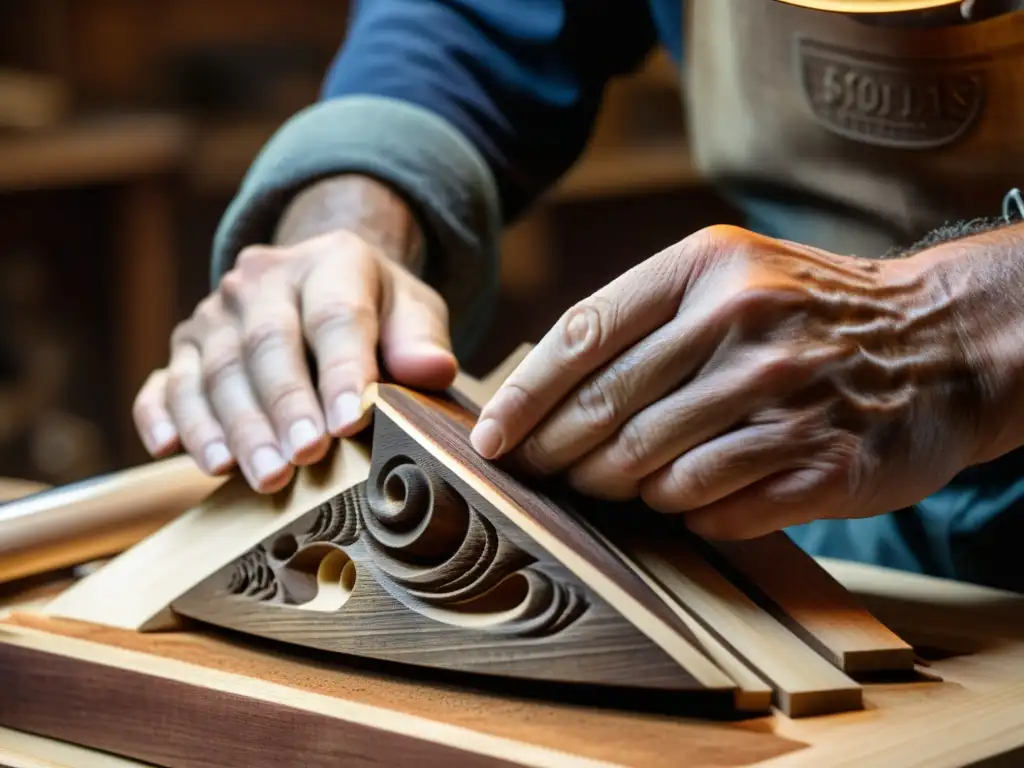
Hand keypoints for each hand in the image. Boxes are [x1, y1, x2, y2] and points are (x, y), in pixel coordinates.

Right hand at [133, 176, 456, 492]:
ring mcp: (216, 314)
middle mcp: (262, 280)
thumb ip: (422, 340)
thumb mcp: (412, 311)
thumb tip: (434, 370)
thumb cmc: (376, 310)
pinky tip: (169, 448)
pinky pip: (164, 383)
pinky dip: (162, 416)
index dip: (340, 372)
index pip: (335, 316)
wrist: (322, 279)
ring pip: (213, 370)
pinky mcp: (183, 348)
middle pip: (266, 344)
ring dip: (231, 427)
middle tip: (299, 461)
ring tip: (256, 475)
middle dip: (283, 408)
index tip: (348, 425)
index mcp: (330, 260)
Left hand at [471, 225, 986, 538]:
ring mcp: (787, 395)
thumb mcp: (728, 275)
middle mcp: (744, 323)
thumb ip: (642, 316)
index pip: (582, 336)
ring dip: (617, 486)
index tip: (490, 438)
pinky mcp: (822, 462)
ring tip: (610, 484)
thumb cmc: (807, 312)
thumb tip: (541, 383)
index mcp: (706, 268)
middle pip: (607, 410)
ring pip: (654, 468)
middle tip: (540, 472)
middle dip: (557, 452)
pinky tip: (684, 499)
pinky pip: (713, 507)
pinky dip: (683, 511)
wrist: (938, 340)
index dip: (524, 397)